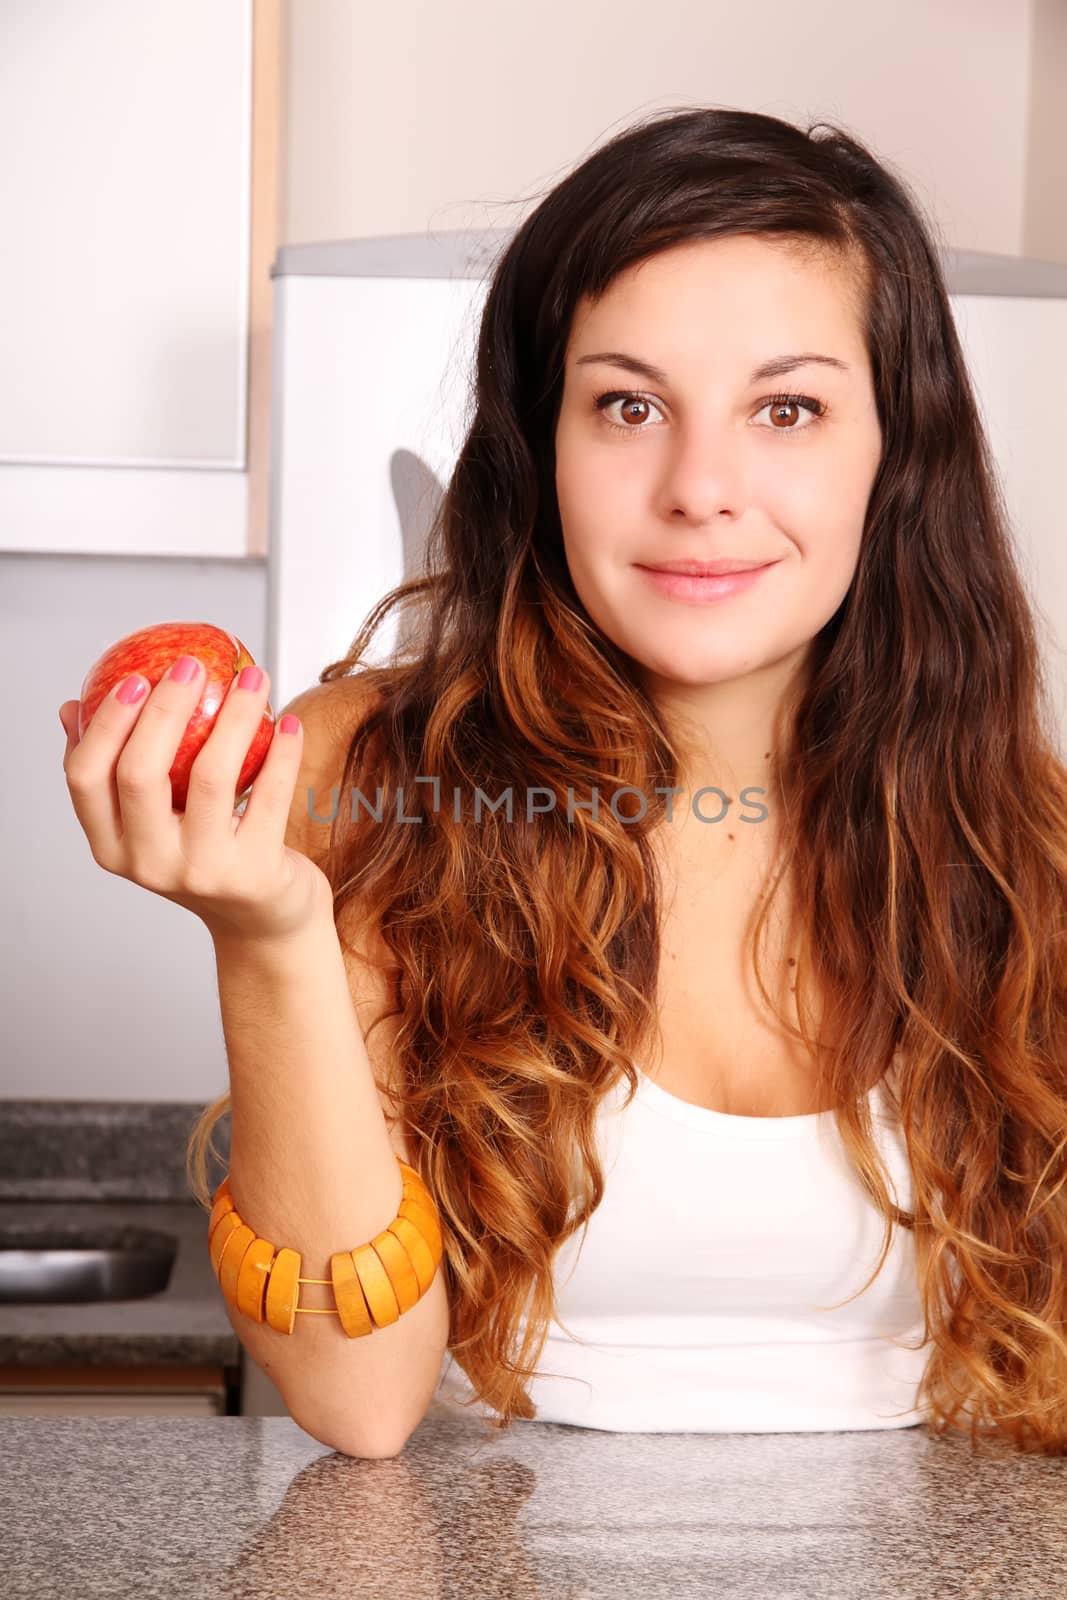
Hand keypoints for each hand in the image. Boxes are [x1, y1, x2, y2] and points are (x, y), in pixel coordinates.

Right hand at [59, 656, 333, 944]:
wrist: (262, 922)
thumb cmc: (206, 857)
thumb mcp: (152, 823)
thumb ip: (118, 772)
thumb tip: (76, 708)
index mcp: (113, 846)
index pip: (86, 778)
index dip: (104, 724)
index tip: (133, 678)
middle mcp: (150, 864)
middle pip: (140, 773)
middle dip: (165, 707)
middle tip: (192, 664)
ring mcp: (202, 871)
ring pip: (211, 776)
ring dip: (234, 715)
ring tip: (253, 678)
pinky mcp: (255, 872)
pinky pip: (270, 795)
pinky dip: (281, 752)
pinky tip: (288, 723)